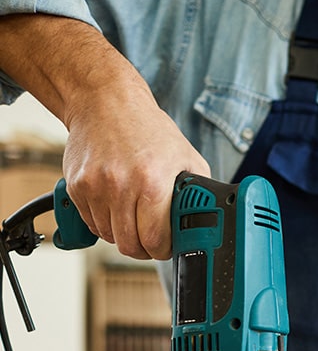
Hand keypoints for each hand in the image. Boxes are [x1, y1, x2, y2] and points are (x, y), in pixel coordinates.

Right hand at [62, 73, 209, 260]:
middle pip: (129, 245)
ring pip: (109, 236)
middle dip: (143, 248)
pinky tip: (114, 205)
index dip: (162, 249)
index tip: (165, 247)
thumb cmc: (148, 129)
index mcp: (152, 181)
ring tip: (132, 216)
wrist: (104, 100)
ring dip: (122, 234)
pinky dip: (103, 221)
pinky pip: (91, 223)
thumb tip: (208, 218)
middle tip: (149, 240)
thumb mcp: (186, 156)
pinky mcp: (76, 186)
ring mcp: (95, 187)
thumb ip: (197, 191)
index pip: (154, 240)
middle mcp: (121, 185)